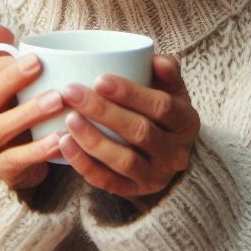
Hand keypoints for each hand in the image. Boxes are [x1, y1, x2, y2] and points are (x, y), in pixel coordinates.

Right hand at [0, 23, 64, 194]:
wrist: (23, 160)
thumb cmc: (15, 111)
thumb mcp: (8, 82)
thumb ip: (0, 54)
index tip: (27, 56)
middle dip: (11, 81)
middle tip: (40, 66)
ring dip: (29, 112)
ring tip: (57, 100)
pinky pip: (17, 160)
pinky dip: (39, 149)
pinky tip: (60, 139)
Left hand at [58, 54, 199, 210]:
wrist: (165, 155)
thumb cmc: (160, 112)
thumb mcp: (171, 90)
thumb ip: (166, 71)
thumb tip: (154, 59)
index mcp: (186, 122)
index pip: (162, 107)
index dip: (131, 94)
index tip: (99, 78)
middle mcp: (176, 153)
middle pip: (139, 132)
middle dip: (103, 111)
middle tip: (71, 92)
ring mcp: (156, 176)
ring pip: (124, 160)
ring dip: (93, 139)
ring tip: (68, 118)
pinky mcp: (133, 192)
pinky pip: (107, 181)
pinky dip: (83, 163)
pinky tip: (64, 143)